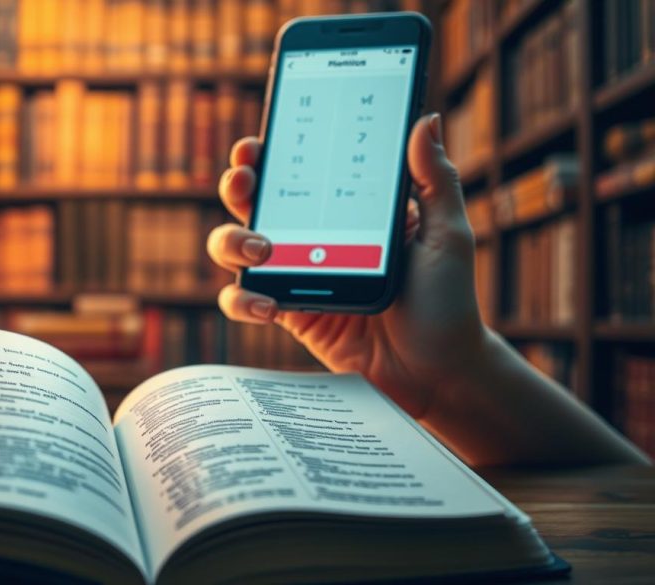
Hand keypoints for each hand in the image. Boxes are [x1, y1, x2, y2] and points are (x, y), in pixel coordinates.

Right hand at [207, 113, 485, 418]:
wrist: (436, 371)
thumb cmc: (447, 301)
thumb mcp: (446, 235)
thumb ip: (434, 179)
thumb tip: (426, 119)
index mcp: (345, 208)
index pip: (298, 168)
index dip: (267, 151)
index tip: (257, 145)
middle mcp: (311, 235)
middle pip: (254, 199)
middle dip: (238, 184)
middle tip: (245, 185)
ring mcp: (295, 274)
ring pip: (235, 246)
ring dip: (232, 240)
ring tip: (262, 252)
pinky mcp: (287, 313)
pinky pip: (243, 301)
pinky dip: (242, 300)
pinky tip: (267, 306)